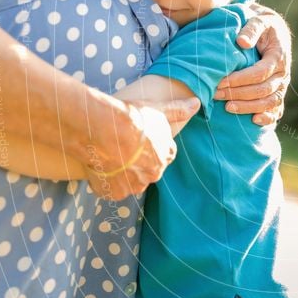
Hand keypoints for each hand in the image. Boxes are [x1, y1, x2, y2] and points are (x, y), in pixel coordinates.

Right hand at [82, 98, 197, 199]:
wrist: (105, 130)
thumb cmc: (133, 118)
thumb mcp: (158, 109)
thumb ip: (178, 110)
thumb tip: (196, 103)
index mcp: (166, 156)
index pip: (164, 155)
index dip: (151, 147)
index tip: (140, 139)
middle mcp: (154, 175)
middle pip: (147, 169)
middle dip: (137, 161)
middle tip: (122, 147)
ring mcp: (134, 186)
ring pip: (130, 181)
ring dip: (122, 172)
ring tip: (109, 155)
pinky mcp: (115, 193)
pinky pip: (112, 189)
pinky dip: (106, 182)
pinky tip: (100, 166)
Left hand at [214, 10, 290, 125]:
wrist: (273, 30)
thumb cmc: (262, 25)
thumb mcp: (259, 20)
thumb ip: (251, 28)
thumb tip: (242, 42)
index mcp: (279, 56)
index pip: (260, 73)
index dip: (240, 79)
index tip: (221, 81)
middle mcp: (283, 73)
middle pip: (263, 90)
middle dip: (240, 94)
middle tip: (217, 95)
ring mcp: (282, 85)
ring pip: (270, 102)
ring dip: (249, 107)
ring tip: (228, 108)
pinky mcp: (279, 92)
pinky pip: (277, 109)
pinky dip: (268, 118)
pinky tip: (254, 121)